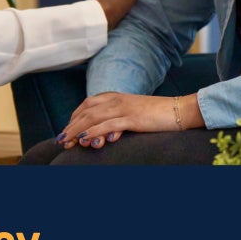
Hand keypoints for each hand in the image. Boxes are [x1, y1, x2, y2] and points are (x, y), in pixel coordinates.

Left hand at [56, 92, 202, 149]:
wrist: (180, 111)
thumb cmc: (158, 115)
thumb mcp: (134, 115)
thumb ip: (118, 121)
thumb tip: (106, 135)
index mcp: (117, 97)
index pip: (88, 104)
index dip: (75, 117)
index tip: (66, 130)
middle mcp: (117, 100)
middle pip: (86, 110)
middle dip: (71, 125)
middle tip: (60, 140)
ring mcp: (124, 108)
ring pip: (93, 117)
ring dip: (76, 130)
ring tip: (66, 142)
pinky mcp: (132, 118)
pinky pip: (108, 125)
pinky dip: (93, 132)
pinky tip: (84, 140)